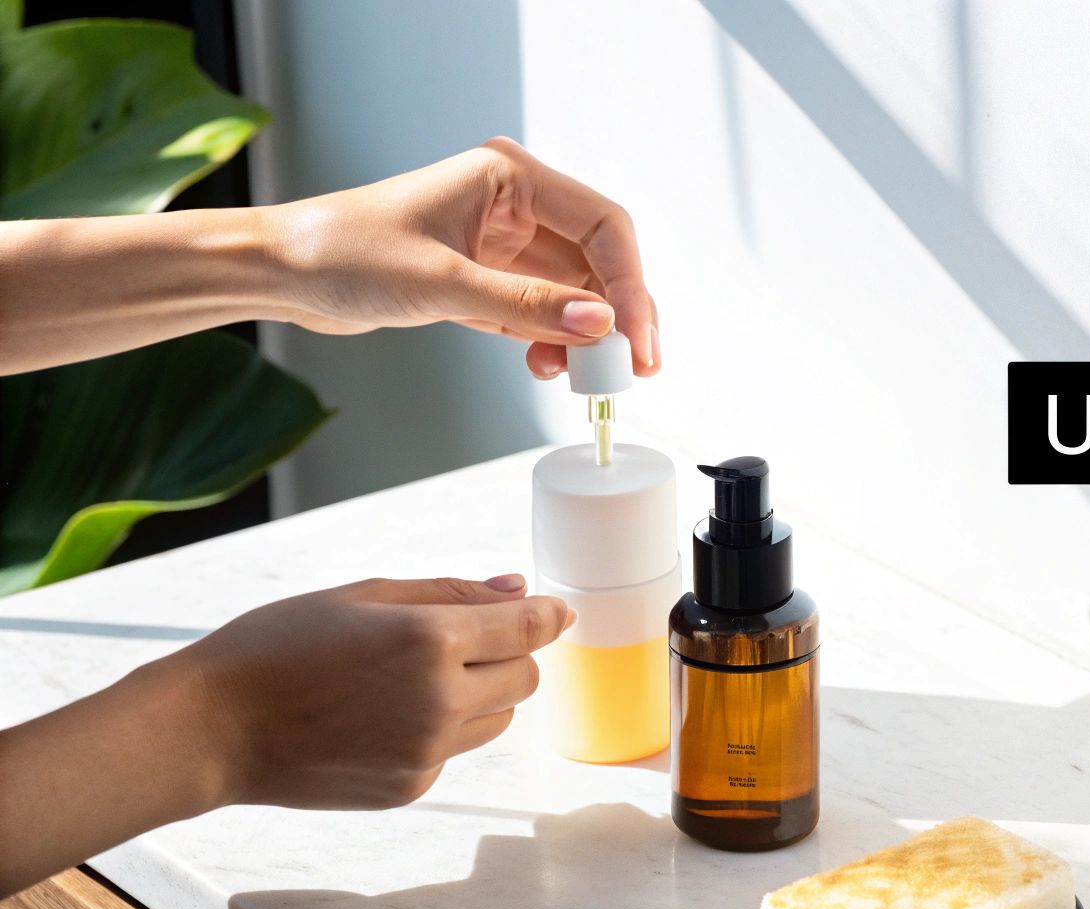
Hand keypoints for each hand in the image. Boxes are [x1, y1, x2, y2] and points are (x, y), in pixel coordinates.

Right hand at [170, 574, 569, 808]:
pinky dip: (439, 730)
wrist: (212, 728)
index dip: (548, 616)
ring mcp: (427, 751)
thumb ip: (450, 593)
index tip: (556, 610)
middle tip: (458, 640)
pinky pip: (454, 751)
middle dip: (507, 654)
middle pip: (525, 677)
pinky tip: (379, 717)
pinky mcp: (410, 786)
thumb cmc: (277, 646)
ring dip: (479, 694)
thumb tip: (518, 588)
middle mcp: (440, 701)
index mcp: (430, 641)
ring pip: (497, 718)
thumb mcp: (362, 595)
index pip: (528, 629)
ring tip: (409, 679)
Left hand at [265, 137, 659, 378]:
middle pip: (597, 259)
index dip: (628, 282)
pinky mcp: (486, 279)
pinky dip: (553, 341)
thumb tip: (600, 324)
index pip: (602, 225)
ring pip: (575, 290)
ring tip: (584, 376)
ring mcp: (502, 244)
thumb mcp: (443, 282)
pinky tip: (547, 365)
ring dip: (586, 334)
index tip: (634, 335)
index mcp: (509, 178)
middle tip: (629, 367)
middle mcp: (514, 206)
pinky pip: (542, 310)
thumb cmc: (344, 251)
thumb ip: (528, 305)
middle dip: (617, 314)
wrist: (282, 272)